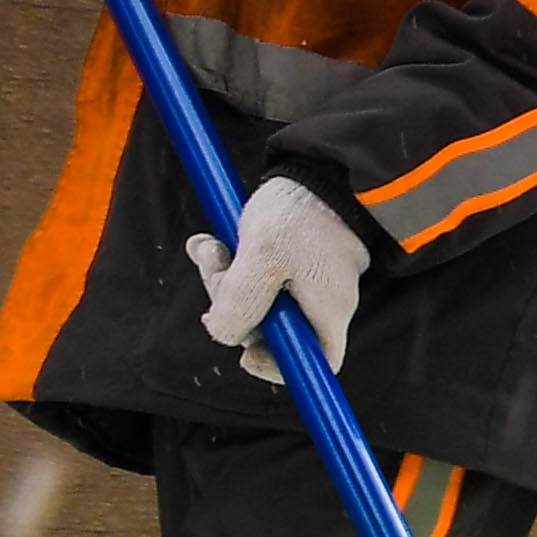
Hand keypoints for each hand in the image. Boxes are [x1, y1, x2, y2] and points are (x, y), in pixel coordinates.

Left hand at [185, 178, 370, 381]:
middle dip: (232, 307)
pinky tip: (214, 242)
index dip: (279, 368)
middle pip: (273, 329)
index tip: (245, 353)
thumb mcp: (260, 260)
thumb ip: (239, 305)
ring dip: (224, 279)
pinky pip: (259, 276)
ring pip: (259, 299)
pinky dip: (233, 264)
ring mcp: (311, 281)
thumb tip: (223, 334)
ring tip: (210, 246)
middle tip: (215, 270)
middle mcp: (322, 302)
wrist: (324, 167)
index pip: (316, 363)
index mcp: (326, 310)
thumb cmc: (300, 213)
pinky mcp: (296, 260)